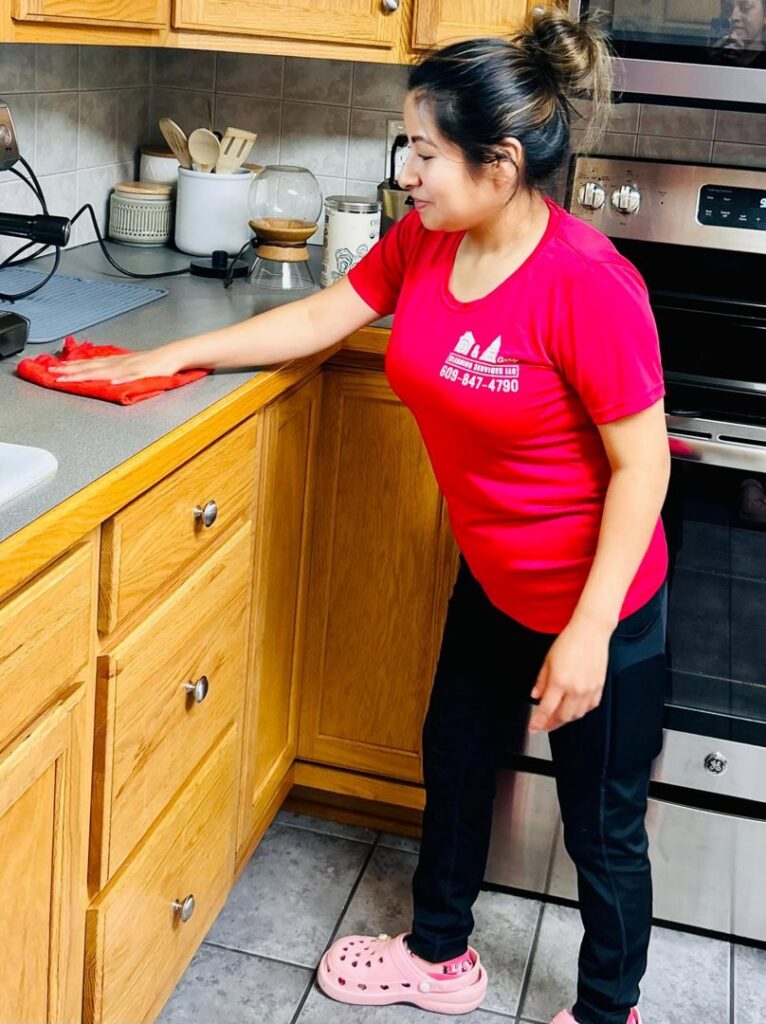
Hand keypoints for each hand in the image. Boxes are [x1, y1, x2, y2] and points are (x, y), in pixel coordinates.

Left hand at [48, 346, 183, 383]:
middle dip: (71, 371)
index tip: (56, 370)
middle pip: (92, 367)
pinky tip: (111, 382)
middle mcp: (119, 364)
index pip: (89, 365)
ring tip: (71, 378)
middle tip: (54, 374)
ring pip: (105, 372)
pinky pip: (130, 377)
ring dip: (87, 374)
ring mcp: (130, 368)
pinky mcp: (143, 373)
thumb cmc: (152, 363)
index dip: (72, 368)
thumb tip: (101, 376)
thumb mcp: (129, 365)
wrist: (172, 356)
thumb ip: (115, 370)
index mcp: (115, 363)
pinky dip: (121, 379)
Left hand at [528, 617, 610, 732]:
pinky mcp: (599, 687)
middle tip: (543, 724)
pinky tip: (574, 708)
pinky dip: (581, 711)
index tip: (532, 728)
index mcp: (560, 681)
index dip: (538, 722)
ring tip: (557, 717)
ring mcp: (589, 689)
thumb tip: (535, 695)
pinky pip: (590, 707)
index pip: (546, 710)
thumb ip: (541, 680)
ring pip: (577, 715)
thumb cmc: (569, 641)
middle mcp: (575, 688)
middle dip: (551, 724)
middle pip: (562, 717)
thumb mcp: (548, 659)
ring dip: (566, 718)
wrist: (591, 631)